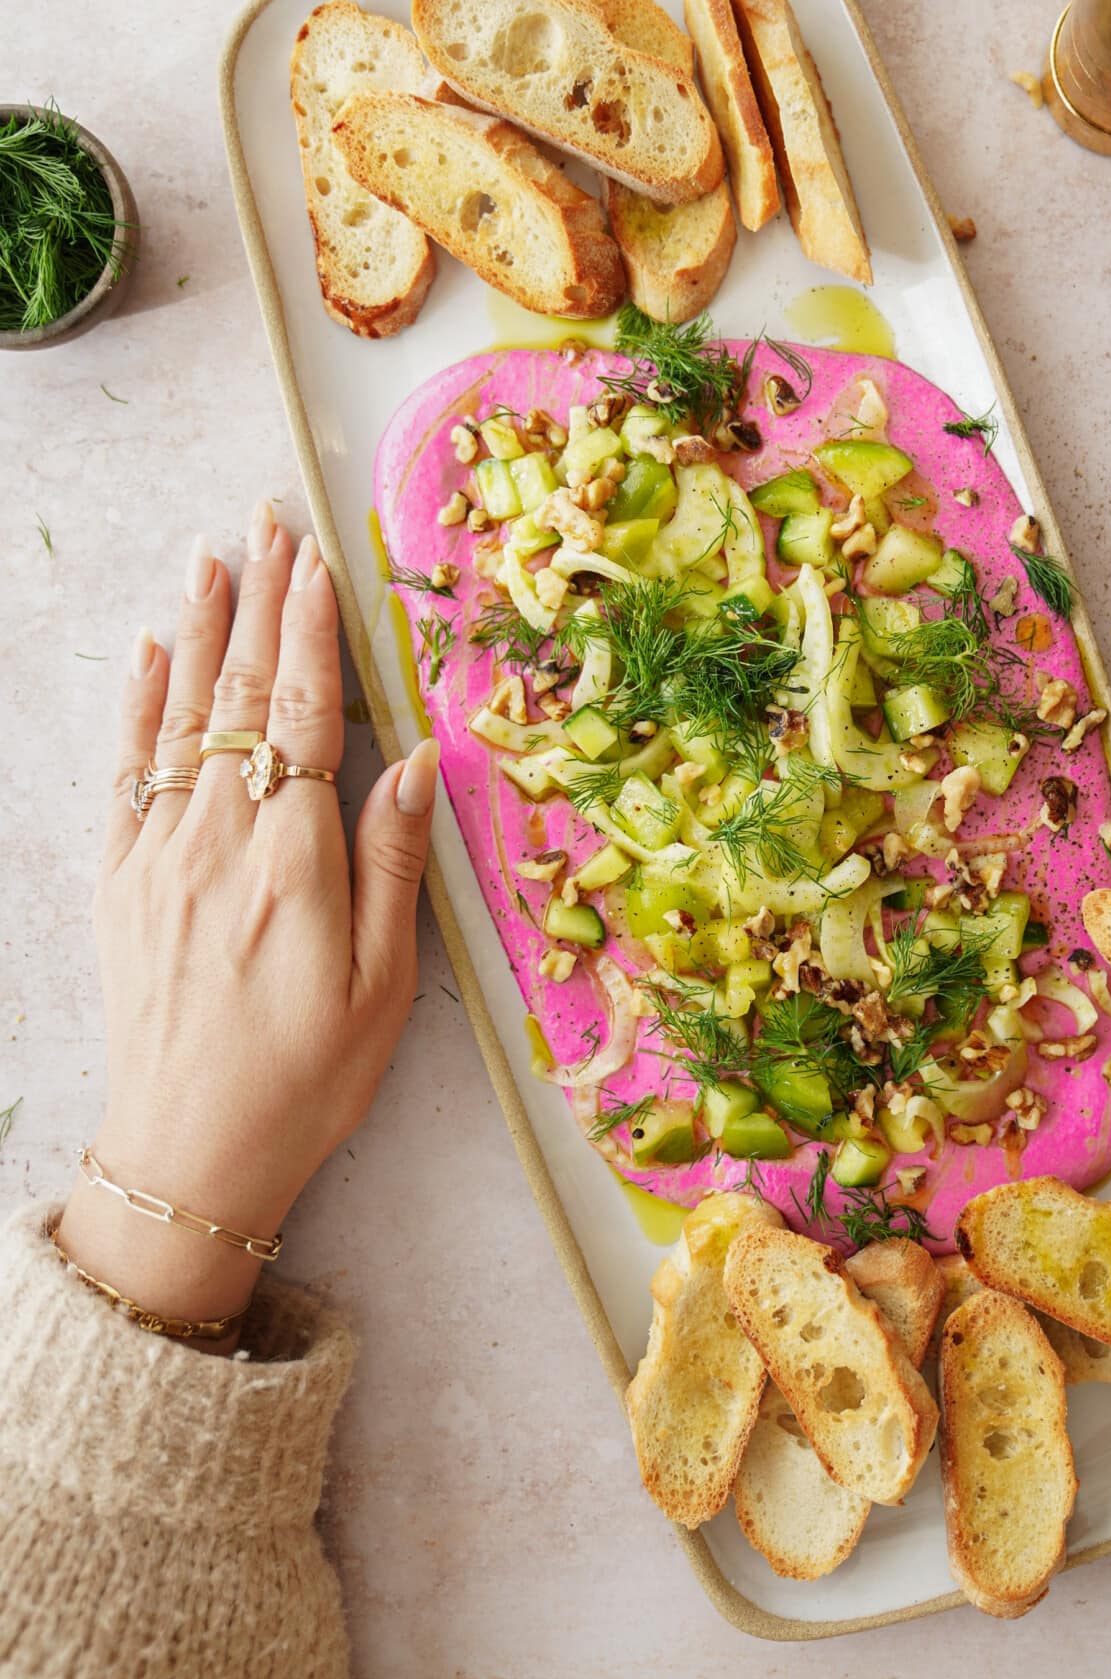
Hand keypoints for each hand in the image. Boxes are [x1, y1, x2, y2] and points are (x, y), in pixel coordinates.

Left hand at [57, 503, 439, 1348]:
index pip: (305, 715)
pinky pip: (126, 771)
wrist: (189, 1156)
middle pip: (240, 696)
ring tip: (212, 558)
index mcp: (291, 861)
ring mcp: (158, 857)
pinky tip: (146, 656)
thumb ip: (396, 863)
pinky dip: (137, 705)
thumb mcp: (383, 984)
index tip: (317, 560)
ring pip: (178, 718)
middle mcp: (216, 841)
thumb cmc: (308, 1078)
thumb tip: (419, 758)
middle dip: (258, 602)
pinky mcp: (122, 885)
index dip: (311, 630)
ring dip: (197, 631)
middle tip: (269, 522)